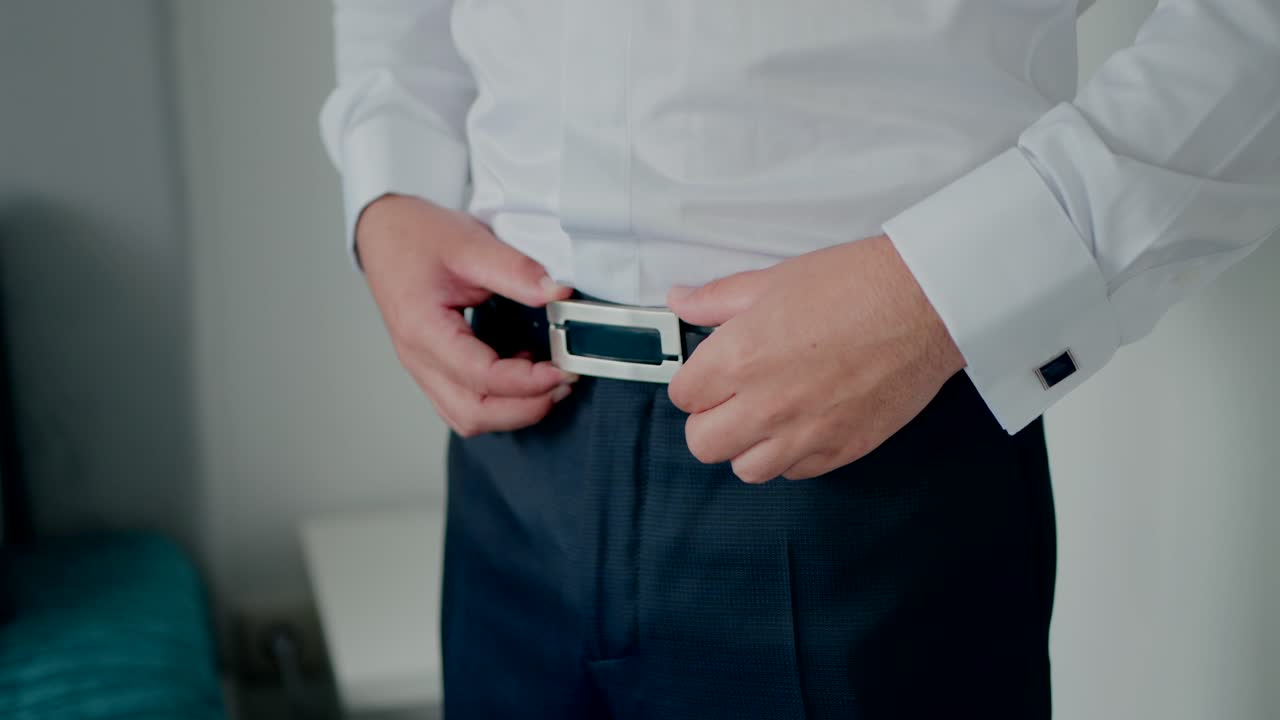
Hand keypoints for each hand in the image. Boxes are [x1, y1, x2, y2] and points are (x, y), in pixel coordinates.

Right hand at [357, 194, 576, 436]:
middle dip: (525, 408)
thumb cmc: (415, 237)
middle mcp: (418, 358)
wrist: (385, 232)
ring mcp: (423, 367)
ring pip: (468, 417)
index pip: (480, 376)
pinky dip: (498, 400)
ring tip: (548, 381)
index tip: (562, 369)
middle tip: (563, 381)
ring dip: (512, 410)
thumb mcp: (470, 244)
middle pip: (473, 414)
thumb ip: (516, 271)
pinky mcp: (434, 367)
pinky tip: (523, 371)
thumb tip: (558, 292)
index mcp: (423, 330)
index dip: (526, 382)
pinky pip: (465, 403)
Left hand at [666, 235, 964, 483]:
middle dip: (709, 420)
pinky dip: (790, 456)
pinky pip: (795, 473)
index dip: (694, 382)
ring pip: (746, 469)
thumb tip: (680, 300)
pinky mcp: (841, 449)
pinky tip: (801, 424)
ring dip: (747, 445)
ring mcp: (805, 434)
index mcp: (739, 358)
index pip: (682, 396)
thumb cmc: (856, 285)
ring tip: (765, 415)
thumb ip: (717, 300)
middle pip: (703, 444)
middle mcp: (766, 405)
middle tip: (730, 397)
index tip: (709, 372)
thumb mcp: (773, 280)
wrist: (925, 303)